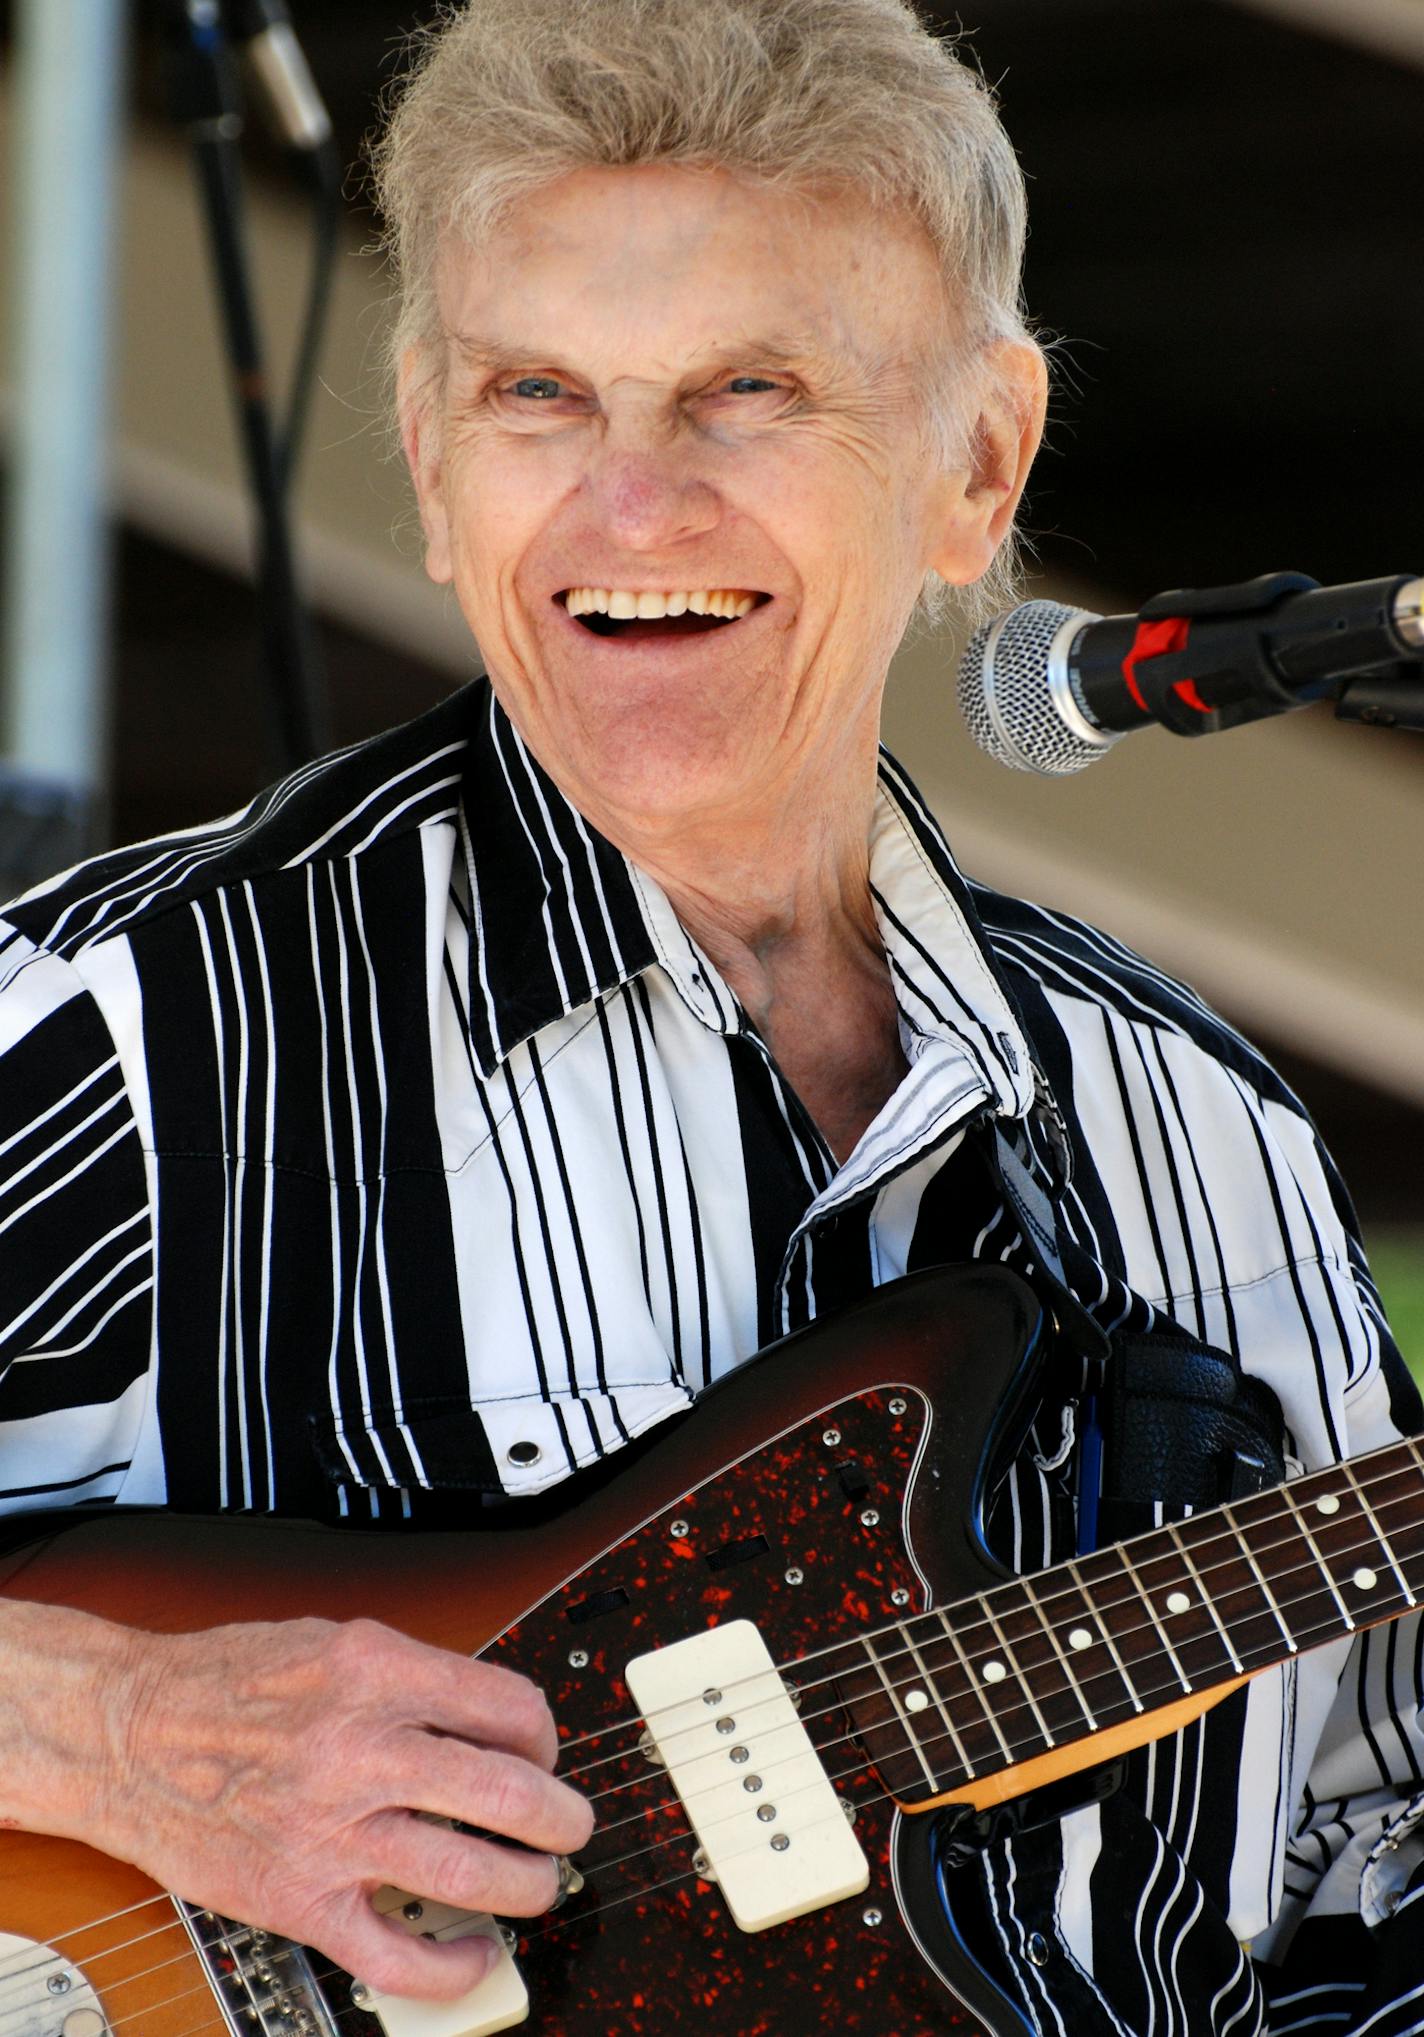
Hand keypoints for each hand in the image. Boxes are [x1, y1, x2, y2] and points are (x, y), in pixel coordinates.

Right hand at [94, 1615, 592, 1999]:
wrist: (124, 1733)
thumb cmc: (223, 1682)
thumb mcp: (331, 1640)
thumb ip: (412, 1676)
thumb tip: (491, 1717)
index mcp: (373, 1672)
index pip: (507, 1707)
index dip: (543, 1736)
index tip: (541, 1752)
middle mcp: (358, 1749)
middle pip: (506, 1793)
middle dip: (561, 1817)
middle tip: (570, 1825)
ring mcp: (330, 1831)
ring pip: (467, 1874)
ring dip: (527, 1885)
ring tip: (541, 1883)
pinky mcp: (299, 1900)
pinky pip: (396, 1955)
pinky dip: (451, 1967)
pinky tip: (474, 1953)